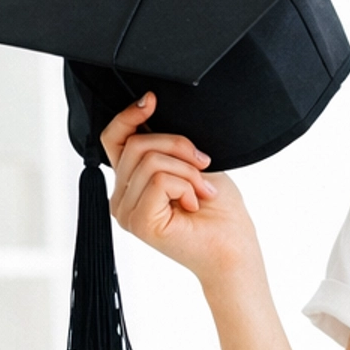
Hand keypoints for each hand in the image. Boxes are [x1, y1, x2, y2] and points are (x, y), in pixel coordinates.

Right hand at [102, 95, 259, 290]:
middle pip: (136, 144)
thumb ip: (165, 145)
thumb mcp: (192, 164)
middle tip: (204, 169)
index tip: (151, 100)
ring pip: (150, 160)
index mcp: (131, 183)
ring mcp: (126, 212)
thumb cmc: (220, 212)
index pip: (114, 139)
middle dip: (178, 147)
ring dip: (187, 171)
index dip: (129, 115)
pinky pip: (159, 180)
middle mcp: (121, 197)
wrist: (235, 249)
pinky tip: (194, 204)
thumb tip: (148, 109)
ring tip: (201, 192)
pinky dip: (186, 185)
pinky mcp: (139, 222)